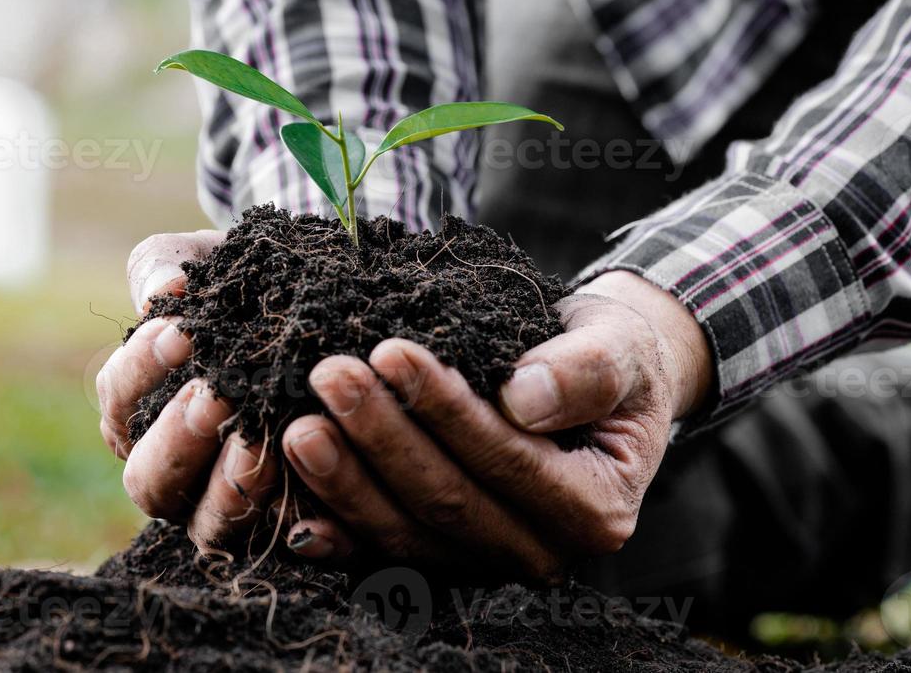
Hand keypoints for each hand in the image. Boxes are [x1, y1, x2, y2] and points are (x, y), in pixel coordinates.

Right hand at [98, 230, 281, 551]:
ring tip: (257, 438)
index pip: (118, 398)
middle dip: (178, 437)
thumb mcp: (197, 260)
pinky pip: (276, 537)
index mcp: (135, 409)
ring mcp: (219, 505)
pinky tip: (307, 477)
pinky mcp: (279, 524)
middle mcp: (169, 468)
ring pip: (205, 521)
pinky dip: (288, 514)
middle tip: (214, 393)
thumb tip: (167, 288)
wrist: (306, 301)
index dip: (140, 368)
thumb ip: (165, 266)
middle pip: (148, 478)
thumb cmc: (234, 284)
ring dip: (228, 484)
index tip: (178, 331)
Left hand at [279, 270, 713, 577]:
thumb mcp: (617, 348)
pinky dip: (336, 534)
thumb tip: (523, 396)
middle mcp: (541, 551)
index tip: (391, 353)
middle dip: (381, 438)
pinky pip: (381, 553)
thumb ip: (584, 371)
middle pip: (447, 502)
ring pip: (406, 533)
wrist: (593, 375)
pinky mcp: (442, 556)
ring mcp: (486, 561)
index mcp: (595, 510)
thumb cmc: (607, 356)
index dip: (445, 410)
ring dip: (345, 481)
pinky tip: (293, 510)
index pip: (507, 460)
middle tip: (328, 376)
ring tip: (297, 424)